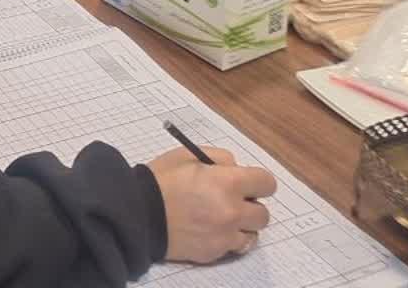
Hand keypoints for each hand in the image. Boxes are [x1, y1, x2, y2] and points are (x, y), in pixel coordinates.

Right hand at [148, 146, 276, 262]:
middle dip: (251, 206)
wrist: (139, 214)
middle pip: (263, 214)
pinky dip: (228, 239)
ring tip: (222, 218)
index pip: (267, 184)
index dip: (259, 182)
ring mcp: (225, 235)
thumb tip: (236, 168)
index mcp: (228, 183)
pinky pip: (235, 247)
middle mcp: (232, 211)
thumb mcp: (188, 154)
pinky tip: (212, 230)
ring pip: (253, 234)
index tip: (249, 183)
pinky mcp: (215, 252)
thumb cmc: (162, 180)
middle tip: (233, 201)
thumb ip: (219, 158)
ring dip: (242, 225)